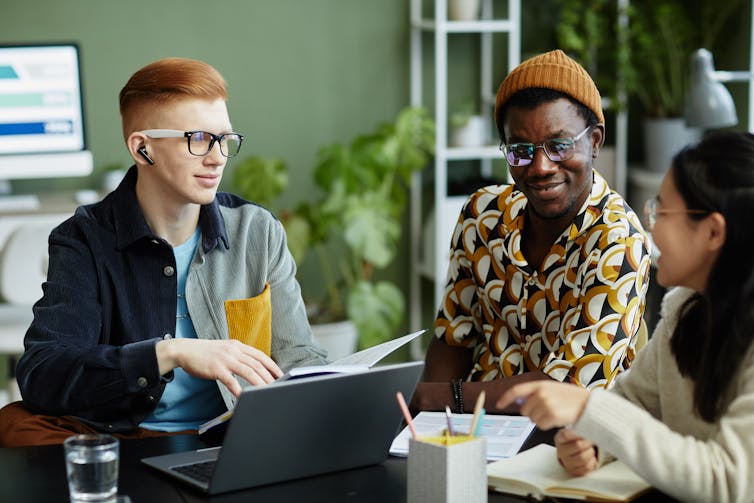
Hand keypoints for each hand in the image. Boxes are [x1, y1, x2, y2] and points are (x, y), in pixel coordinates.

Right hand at [156, 338, 282, 395]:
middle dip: (269, 377)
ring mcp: (226, 359)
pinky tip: (244, 397)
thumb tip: (253, 367)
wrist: (185, 350)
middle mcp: (234, 351)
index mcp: (238, 346)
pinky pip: (231, 381)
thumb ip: (238, 356)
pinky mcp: (216, 369)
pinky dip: (239, 390)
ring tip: (267, 392)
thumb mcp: (225, 349)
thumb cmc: (205, 353)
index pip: (260, 355)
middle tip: (278, 386)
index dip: (272, 365)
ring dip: (259, 383)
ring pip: (248, 372)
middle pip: (257, 364)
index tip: (281, 374)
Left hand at [496, 381, 589, 429]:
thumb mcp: (553, 389)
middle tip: (549, 410)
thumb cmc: (572, 399)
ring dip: (542, 420)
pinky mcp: (551, 415)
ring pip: (532, 419)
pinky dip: (548, 425)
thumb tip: (520, 403)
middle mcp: (541, 393)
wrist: (589, 405)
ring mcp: (546, 404)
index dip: (506, 398)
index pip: (517, 390)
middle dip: (534, 413)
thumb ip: (536, 393)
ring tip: (556, 414)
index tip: (499, 405)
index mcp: (540, 384)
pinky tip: (558, 419)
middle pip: (525, 410)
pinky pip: (541, 425)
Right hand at [555, 428, 597, 475]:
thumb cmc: (577, 440)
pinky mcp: (574, 471)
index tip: (586, 432)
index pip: (566, 434)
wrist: (575, 453)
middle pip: (577, 446)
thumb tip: (590, 424)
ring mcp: (567, 462)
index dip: (578, 433)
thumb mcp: (575, 430)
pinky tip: (591, 458)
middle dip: (588, 443)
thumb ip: (580, 427)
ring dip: (591, 453)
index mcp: (560, 439)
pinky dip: (592, 462)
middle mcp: (561, 451)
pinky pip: (586, 468)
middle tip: (592, 441)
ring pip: (582, 458)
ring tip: (591, 449)